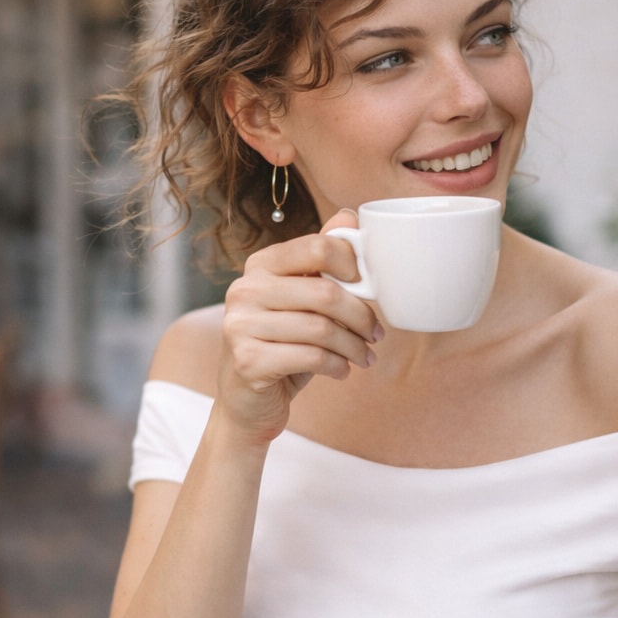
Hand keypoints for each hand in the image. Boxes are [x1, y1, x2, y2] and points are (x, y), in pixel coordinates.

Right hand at [216, 209, 381, 439]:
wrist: (246, 402)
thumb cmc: (281, 345)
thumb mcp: (301, 301)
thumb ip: (321, 259)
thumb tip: (349, 216)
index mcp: (259, 266)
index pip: (317, 247)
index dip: (353, 265)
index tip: (367, 287)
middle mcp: (244, 290)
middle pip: (325, 292)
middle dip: (361, 316)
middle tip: (376, 334)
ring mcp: (241, 325)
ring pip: (321, 329)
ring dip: (354, 347)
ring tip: (364, 356)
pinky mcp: (248, 361)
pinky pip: (311, 357)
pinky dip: (338, 366)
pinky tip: (342, 370)